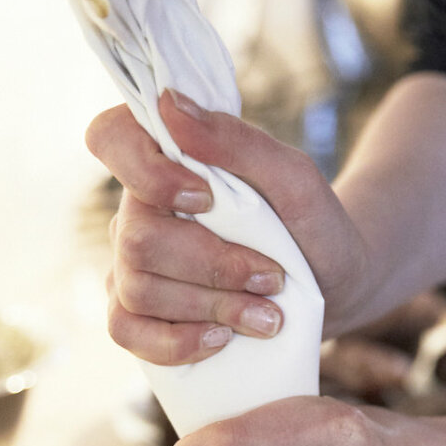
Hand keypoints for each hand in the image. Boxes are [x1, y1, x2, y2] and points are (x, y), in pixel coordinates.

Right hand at [86, 90, 368, 364]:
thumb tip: (169, 104)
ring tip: (267, 315)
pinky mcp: (137, 315)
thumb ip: (238, 141)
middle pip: (138, 239)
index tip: (206, 198)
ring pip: (137, 289)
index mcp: (167, 162)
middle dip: (212, 266)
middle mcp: (138, 210)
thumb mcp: (296, 180)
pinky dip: (179, 342)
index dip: (144, 171)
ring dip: (212, 306)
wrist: (334, 289)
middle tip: (272, 278)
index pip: (110, 137)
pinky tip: (223, 339)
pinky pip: (126, 332)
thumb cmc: (312, 225)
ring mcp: (130, 265)